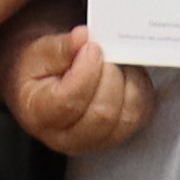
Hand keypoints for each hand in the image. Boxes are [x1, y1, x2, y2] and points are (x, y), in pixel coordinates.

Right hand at [5, 23, 153, 156]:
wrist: (42, 81)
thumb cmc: (38, 68)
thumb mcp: (38, 51)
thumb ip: (61, 46)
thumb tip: (83, 38)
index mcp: (38, 115)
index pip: (69, 101)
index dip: (87, 71)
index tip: (90, 47)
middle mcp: (66, 137)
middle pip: (102, 113)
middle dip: (109, 74)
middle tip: (104, 51)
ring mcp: (93, 141)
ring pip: (127, 117)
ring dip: (128, 82)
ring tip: (115, 61)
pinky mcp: (117, 135)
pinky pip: (141, 115)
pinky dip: (140, 90)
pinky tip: (125, 74)